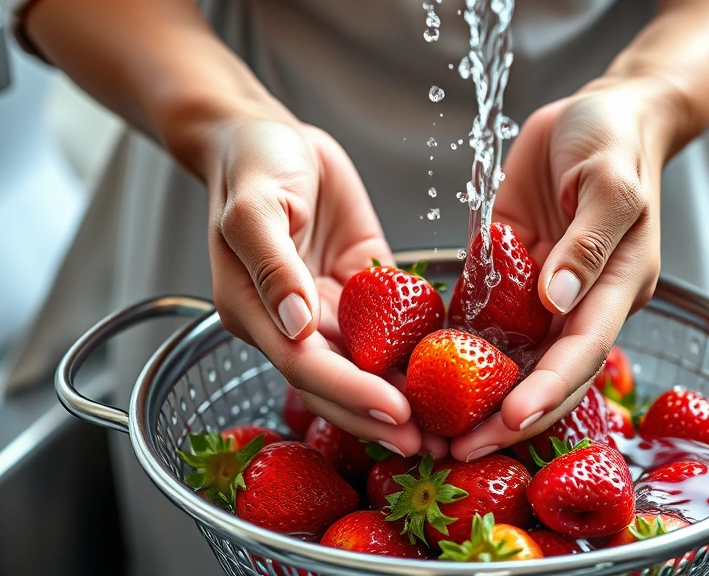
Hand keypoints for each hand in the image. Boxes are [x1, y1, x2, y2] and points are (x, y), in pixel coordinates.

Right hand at [201, 112, 443, 457]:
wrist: (270, 137)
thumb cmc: (253, 164)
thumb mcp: (252, 206)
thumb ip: (272, 265)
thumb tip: (297, 323)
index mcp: (256, 312)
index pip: (306, 366)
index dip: (350, 393)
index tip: (396, 411)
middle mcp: (292, 323)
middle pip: (339, 383)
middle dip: (382, 416)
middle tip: (431, 444)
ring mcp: (330, 310)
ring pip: (369, 366)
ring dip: (405, 396)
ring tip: (449, 428)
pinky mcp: (360, 289)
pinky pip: (393, 327)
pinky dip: (418, 352)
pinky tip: (456, 373)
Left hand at [451, 78, 681, 459]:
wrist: (601, 114)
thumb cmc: (614, 140)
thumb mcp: (610, 180)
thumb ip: (588, 240)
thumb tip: (559, 297)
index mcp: (616, 286)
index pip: (581, 352)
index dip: (548, 389)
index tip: (511, 418)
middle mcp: (580, 301)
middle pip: (546, 373)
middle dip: (507, 417)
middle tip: (459, 451)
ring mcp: (544, 292)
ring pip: (513, 358)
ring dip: (479, 398)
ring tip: (435, 433)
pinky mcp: (511, 273)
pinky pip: (484, 318)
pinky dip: (460, 351)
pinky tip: (424, 378)